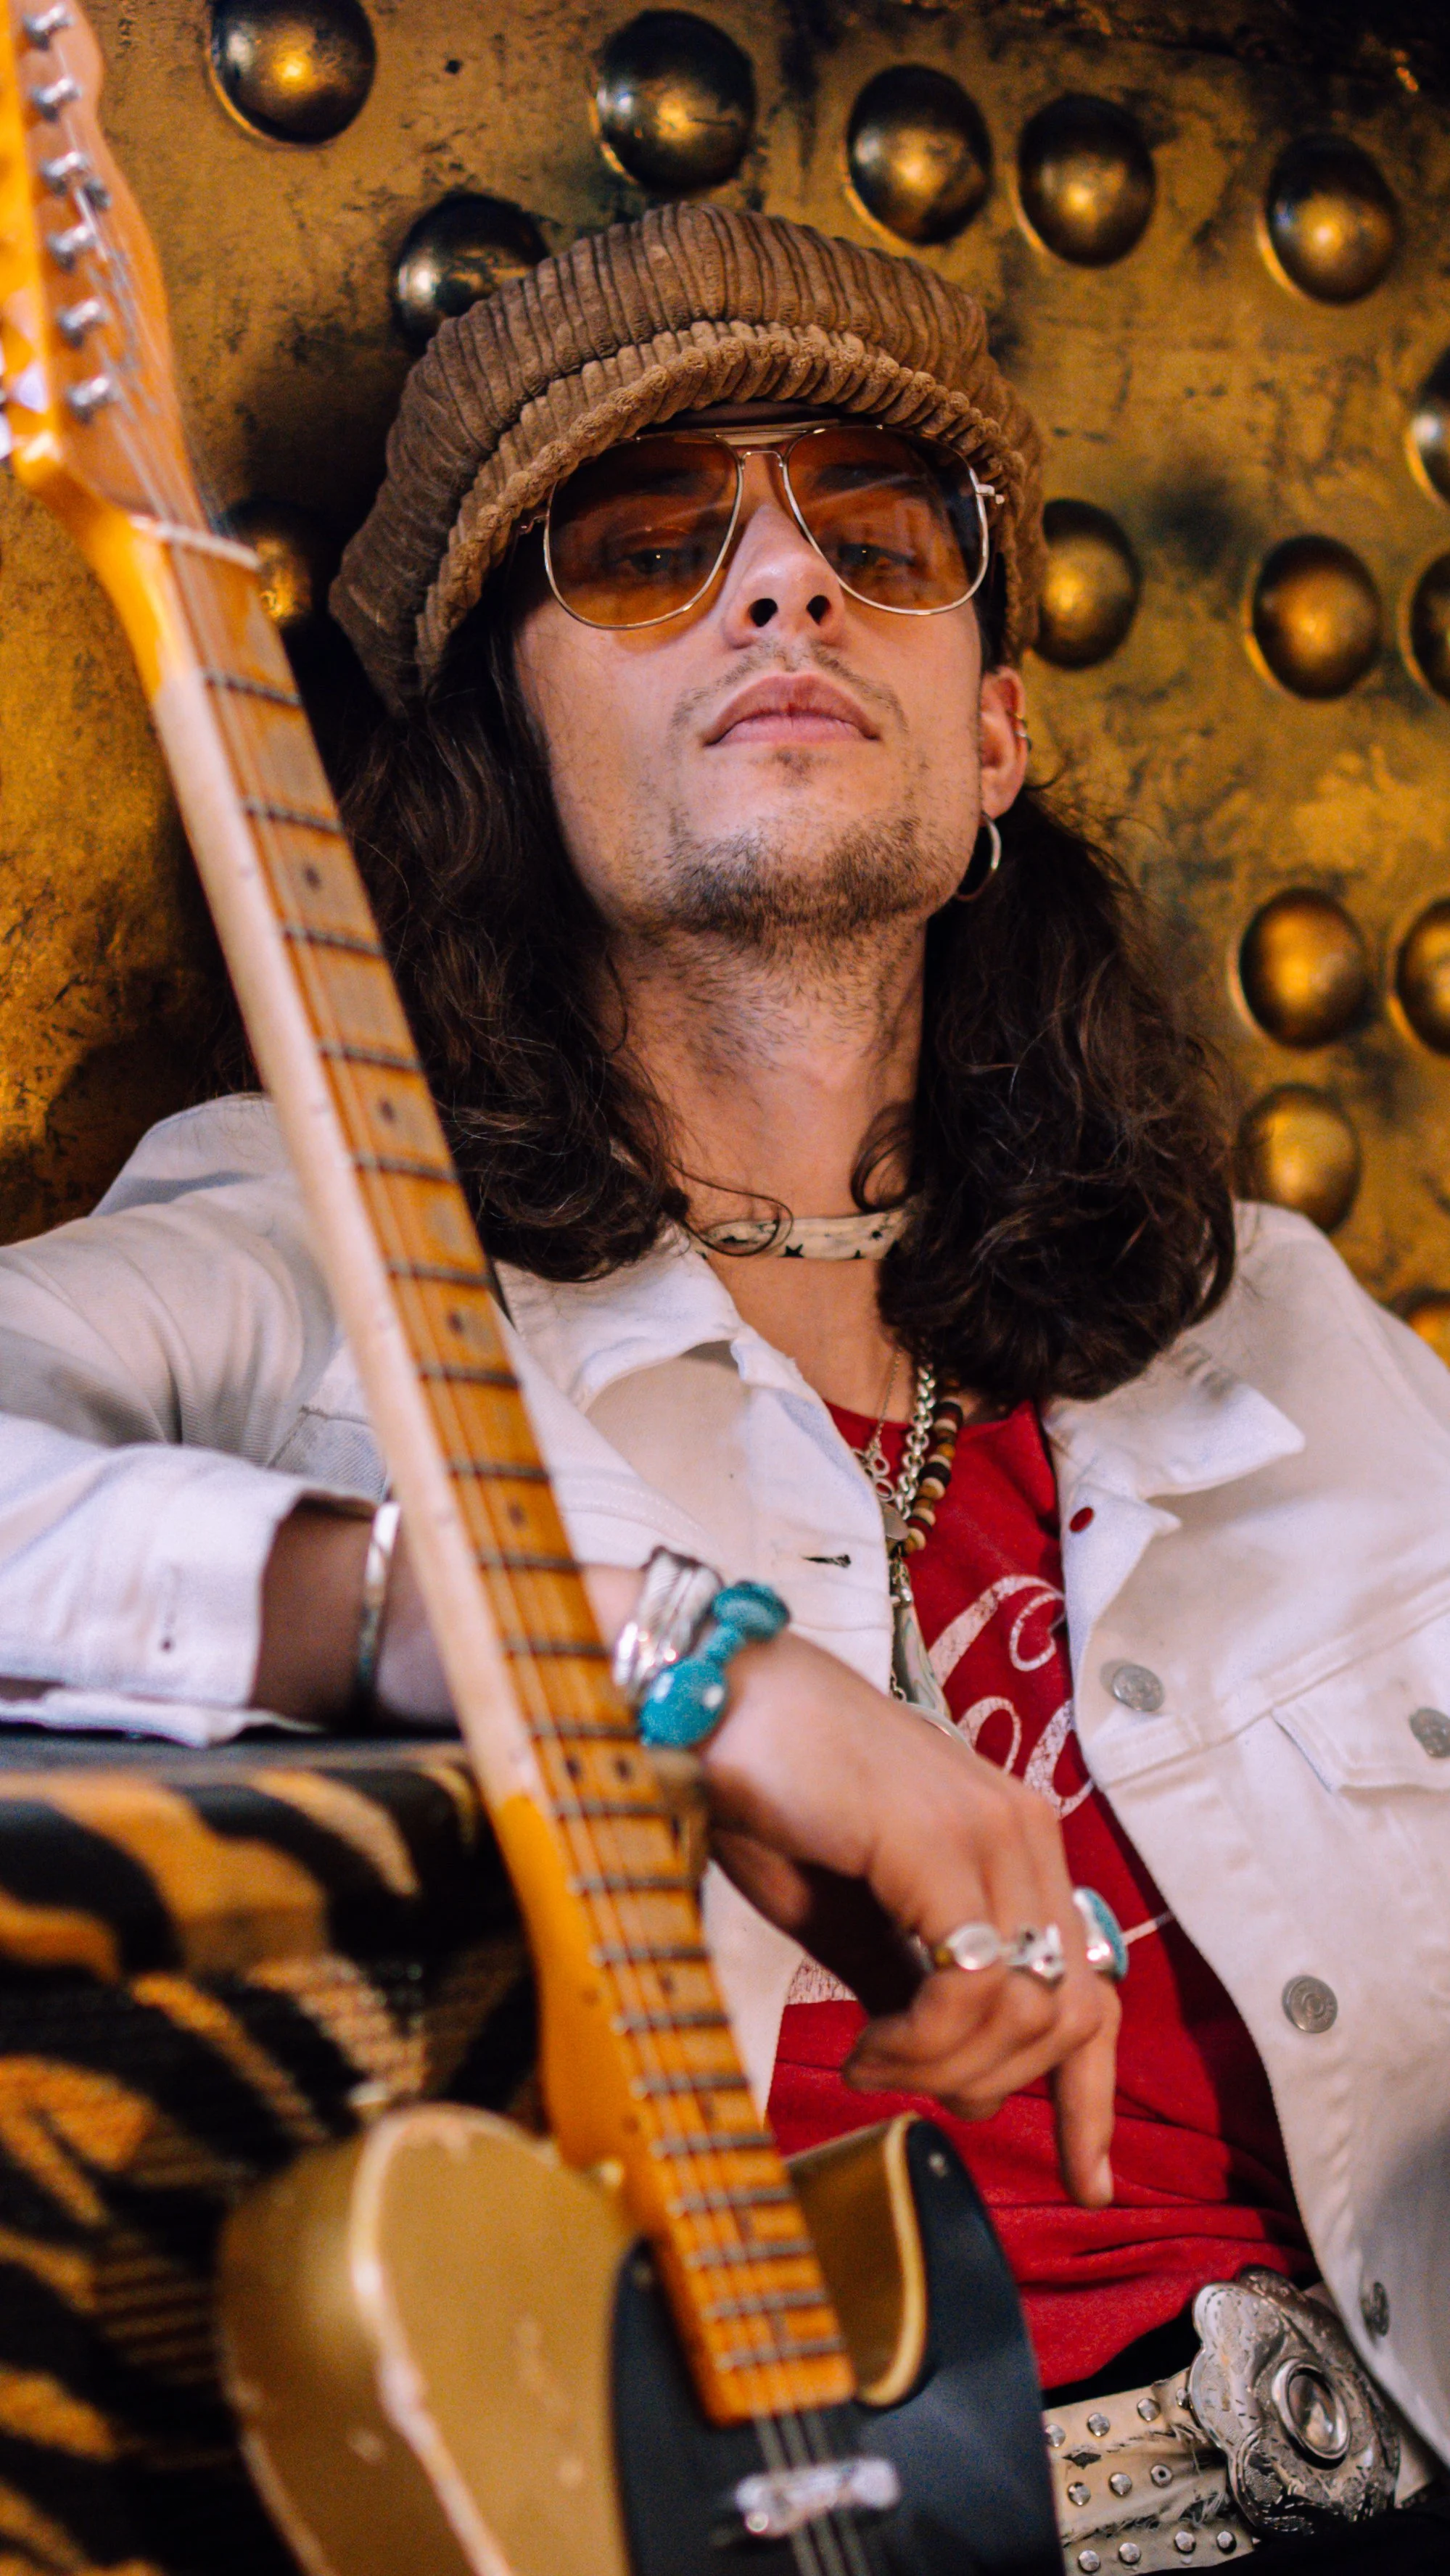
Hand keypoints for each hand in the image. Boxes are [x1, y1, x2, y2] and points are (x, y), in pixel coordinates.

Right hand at [701, 1629, 1119, 2208]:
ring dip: (943, 2066)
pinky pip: (969, 1986)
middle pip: (1069, 2015)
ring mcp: (990, 1829)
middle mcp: (1022, 1832)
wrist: (710, 1700)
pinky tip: (864, 2045)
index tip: (1086, 2184)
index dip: (1093, 2098)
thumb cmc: (770, 1796)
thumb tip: (963, 2079)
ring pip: (1026, 2011)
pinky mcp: (940, 1840)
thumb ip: (914, 1987)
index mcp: (1013, 1844)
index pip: (1093, 1990)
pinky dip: (921, 2042)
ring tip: (865, 2060)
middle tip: (891, 2079)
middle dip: (992, 2083)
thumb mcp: (854, 1920)